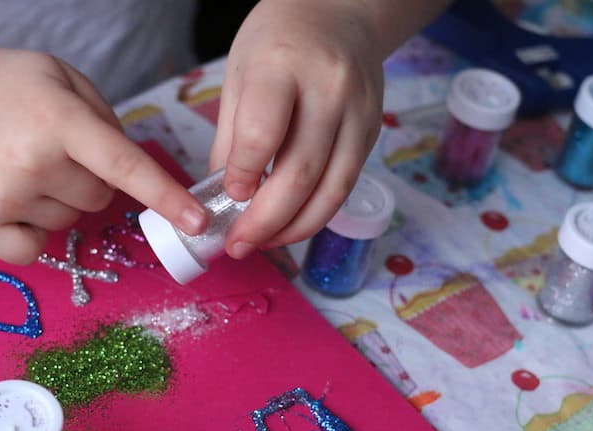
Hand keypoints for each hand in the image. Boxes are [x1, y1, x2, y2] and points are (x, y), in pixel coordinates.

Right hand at [0, 40, 206, 263]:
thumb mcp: (58, 76)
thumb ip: (104, 117)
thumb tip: (134, 172)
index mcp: (58, 118)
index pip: (124, 165)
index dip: (166, 196)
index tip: (199, 223)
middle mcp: (33, 161)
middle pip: (102, 198)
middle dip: (88, 178)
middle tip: (46, 148)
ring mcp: (5, 199)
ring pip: (73, 221)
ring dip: (59, 200)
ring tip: (20, 164)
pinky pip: (37, 249)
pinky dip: (33, 231)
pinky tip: (9, 197)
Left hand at [209, 0, 385, 258]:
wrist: (341, 13)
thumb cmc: (278, 42)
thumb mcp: (239, 73)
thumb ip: (230, 136)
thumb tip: (220, 197)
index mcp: (283, 66)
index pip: (263, 133)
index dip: (242, 175)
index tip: (226, 201)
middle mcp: (329, 90)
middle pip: (300, 173)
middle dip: (265, 222)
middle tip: (238, 246)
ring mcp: (358, 113)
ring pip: (330, 190)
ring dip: (294, 229)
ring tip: (264, 244)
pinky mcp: (372, 133)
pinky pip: (344, 186)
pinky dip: (316, 214)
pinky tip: (290, 224)